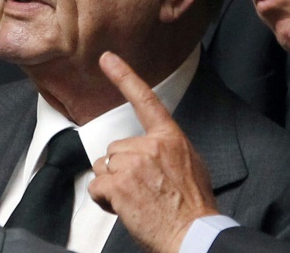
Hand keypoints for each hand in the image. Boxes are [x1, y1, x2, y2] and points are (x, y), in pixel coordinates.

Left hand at [88, 51, 218, 252]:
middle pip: (115, 148)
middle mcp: (151, 145)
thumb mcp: (190, 163)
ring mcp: (134, 163)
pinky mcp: (119, 184)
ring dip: (113, 185)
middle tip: (141, 189)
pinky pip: (97, 186)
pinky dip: (105, 200)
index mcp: (170, 137)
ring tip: (136, 200)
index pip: (145, 99)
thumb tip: (152, 151)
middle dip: (121, 169)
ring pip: (105, 166)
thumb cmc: (192, 204)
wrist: (192, 232)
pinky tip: (124, 208)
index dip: (123, 76)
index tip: (107, 58)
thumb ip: (166, 149)